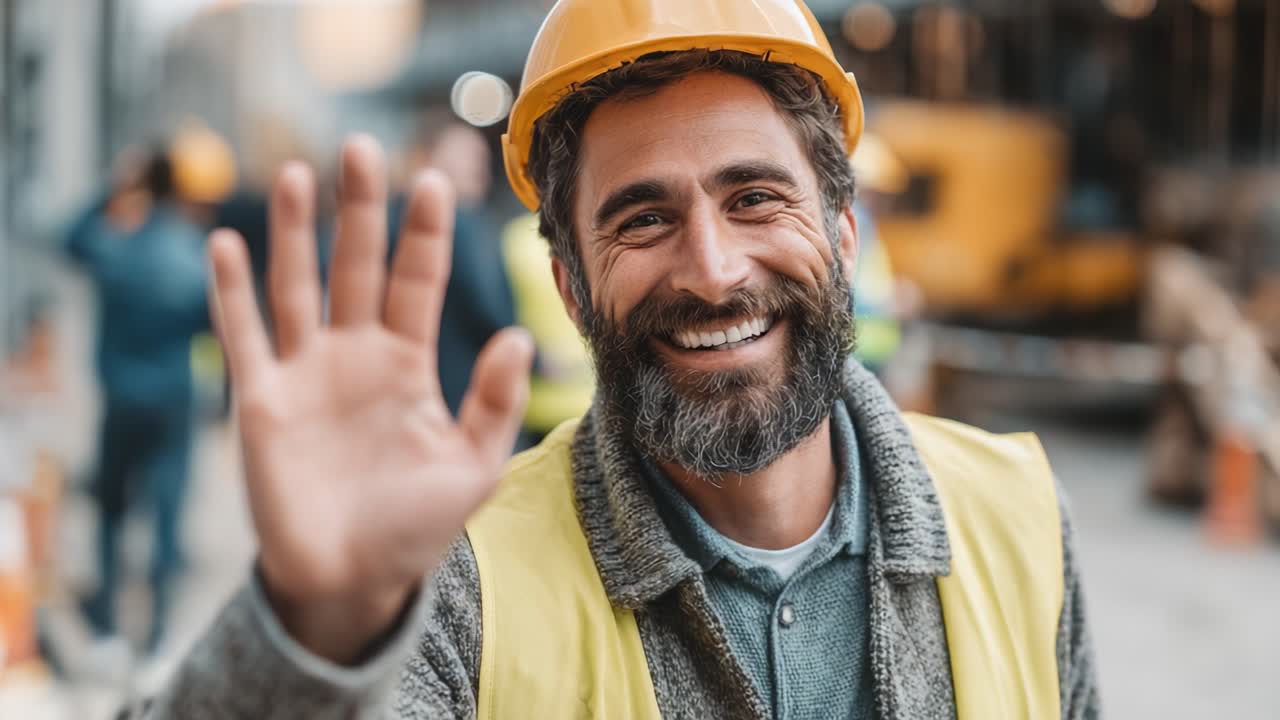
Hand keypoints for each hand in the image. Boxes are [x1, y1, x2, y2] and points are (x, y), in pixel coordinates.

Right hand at [207, 136, 531, 662]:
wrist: (351, 581)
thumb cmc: (416, 528)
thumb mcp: (473, 467)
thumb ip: (496, 403)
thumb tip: (522, 335)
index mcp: (409, 364)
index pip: (418, 282)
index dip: (423, 233)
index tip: (435, 178)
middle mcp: (356, 356)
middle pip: (357, 266)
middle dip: (360, 210)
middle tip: (364, 148)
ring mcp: (306, 373)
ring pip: (298, 285)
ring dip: (294, 232)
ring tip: (296, 173)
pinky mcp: (261, 399)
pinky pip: (243, 335)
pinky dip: (231, 292)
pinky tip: (226, 244)